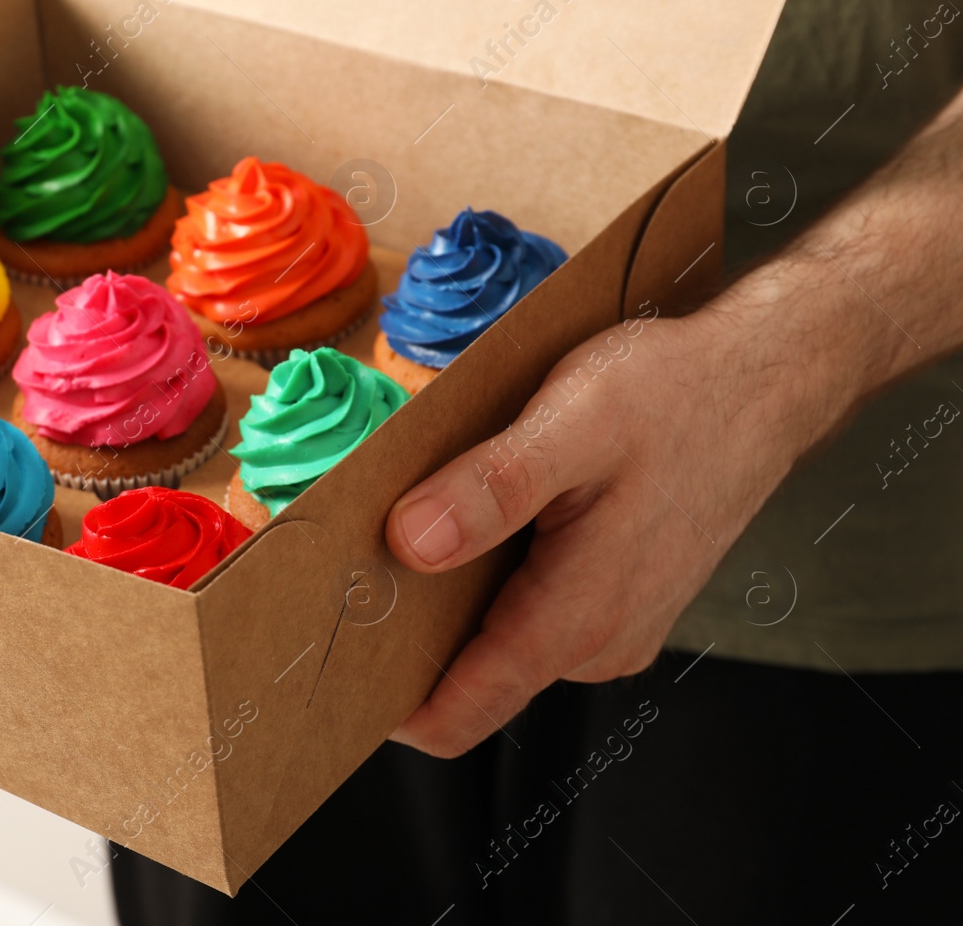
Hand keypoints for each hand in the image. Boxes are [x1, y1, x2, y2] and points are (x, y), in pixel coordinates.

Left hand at [383, 304, 829, 757]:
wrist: (764, 378)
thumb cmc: (673, 394)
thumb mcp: (570, 422)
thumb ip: (489, 491)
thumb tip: (409, 544)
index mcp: (576, 617)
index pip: (456, 714)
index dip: (384, 698)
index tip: (327, 656)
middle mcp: (594, 643)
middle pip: (467, 675)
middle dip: (408, 627)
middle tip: (358, 552)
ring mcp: (609, 626)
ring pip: (497, 639)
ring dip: (451, 591)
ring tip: (426, 511)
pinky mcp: (615, 599)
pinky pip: (530, 609)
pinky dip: (493, 572)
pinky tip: (482, 510)